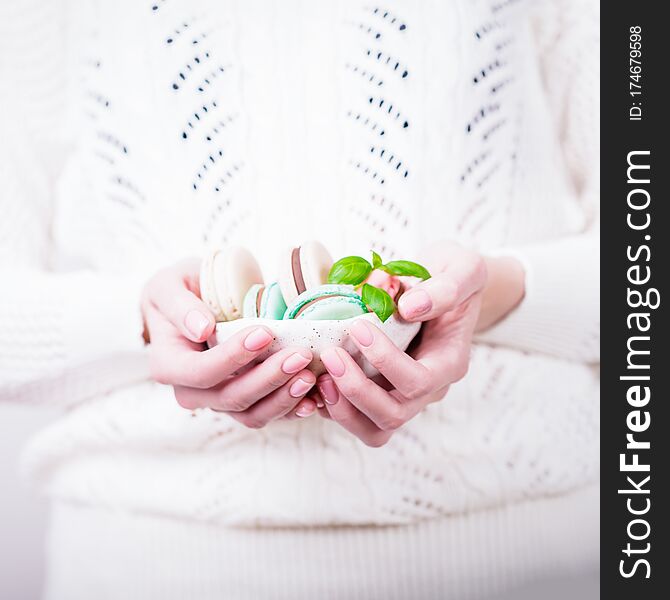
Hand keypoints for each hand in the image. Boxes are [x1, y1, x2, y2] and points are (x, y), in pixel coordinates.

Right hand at [142, 258, 317, 425]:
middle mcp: (192, 392)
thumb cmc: (179, 292)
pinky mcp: (243, 402)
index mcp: (169, 365)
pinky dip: (291, 409)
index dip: (234, 357)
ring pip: (252, 414)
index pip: (202, 372)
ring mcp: (218, 401)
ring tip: (310, 377)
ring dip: (283, 398)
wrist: (189, 305)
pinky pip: (267, 414)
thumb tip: (201, 329)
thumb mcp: (169, 286)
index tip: (265, 333)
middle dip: (269, 378)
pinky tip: (313, 398)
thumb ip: (180, 306)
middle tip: (300, 355)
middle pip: (232, 397)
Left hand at [315, 242, 486, 446]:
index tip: (358, 326)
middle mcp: (429, 388)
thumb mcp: (463, 269)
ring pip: (374, 429)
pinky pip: (358, 419)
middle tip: (330, 355)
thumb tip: (409, 308)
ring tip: (319, 377)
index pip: (418, 381)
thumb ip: (445, 288)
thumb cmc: (455, 276)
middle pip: (393, 415)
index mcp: (449, 362)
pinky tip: (315, 380)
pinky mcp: (383, 393)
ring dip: (342, 409)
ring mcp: (405, 395)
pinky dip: (333, 407)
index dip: (385, 360)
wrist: (447, 287)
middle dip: (357, 390)